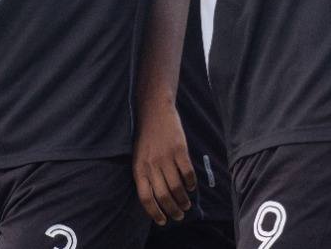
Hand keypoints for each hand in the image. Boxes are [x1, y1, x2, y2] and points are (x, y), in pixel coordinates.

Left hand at [132, 97, 195, 225]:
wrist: (155, 111)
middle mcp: (151, 164)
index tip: (162, 221)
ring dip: (183, 199)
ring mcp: (166, 157)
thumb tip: (155, 199)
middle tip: (179, 215)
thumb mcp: (139, 157)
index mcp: (138, 168)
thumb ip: (145, 175)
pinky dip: (191, 183)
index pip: (145, 198)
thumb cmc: (146, 136)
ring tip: (187, 204)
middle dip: (172, 210)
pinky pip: (187, 172)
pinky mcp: (179, 149)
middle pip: (163, 196)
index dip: (155, 212)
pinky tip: (191, 186)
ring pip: (176, 186)